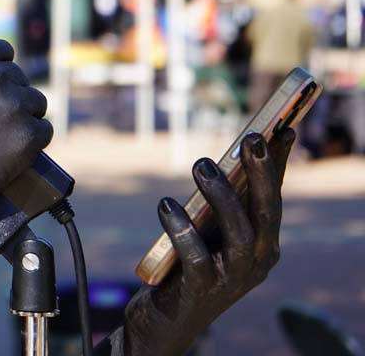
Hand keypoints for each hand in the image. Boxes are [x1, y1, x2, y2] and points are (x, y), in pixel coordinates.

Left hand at [100, 129, 294, 355]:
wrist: (166, 320)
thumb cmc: (189, 266)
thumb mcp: (211, 231)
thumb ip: (223, 200)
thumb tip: (233, 154)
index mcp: (262, 245)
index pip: (274, 198)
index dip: (279, 164)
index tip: (282, 128)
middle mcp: (255, 262)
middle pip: (266, 214)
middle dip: (262, 174)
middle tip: (251, 138)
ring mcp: (230, 278)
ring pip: (239, 234)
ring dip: (223, 197)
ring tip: (202, 165)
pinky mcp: (200, 290)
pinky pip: (196, 257)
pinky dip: (182, 229)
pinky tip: (166, 205)